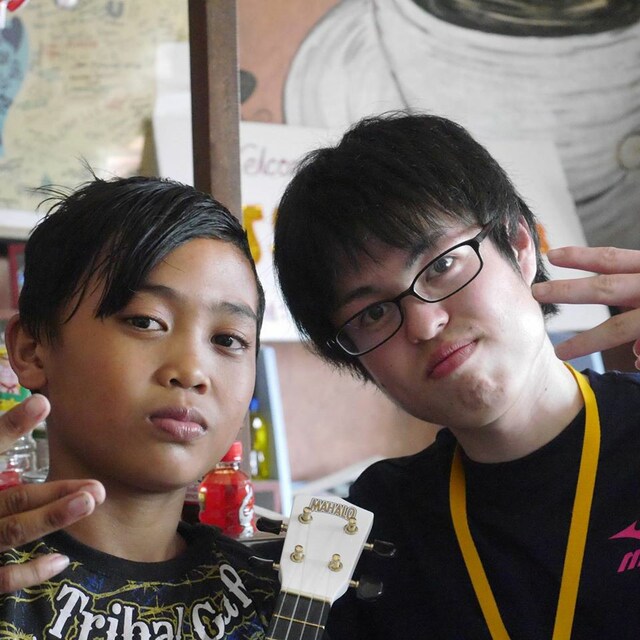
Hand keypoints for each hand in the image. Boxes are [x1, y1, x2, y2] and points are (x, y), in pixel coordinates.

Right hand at [0, 394, 104, 591]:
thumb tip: (33, 405)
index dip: (10, 426)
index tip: (42, 402)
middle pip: (11, 497)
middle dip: (54, 491)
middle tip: (95, 486)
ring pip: (10, 531)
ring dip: (52, 518)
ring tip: (89, 502)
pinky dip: (28, 573)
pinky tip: (60, 560)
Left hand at [532, 246, 639, 367]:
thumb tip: (633, 351)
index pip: (612, 260)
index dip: (580, 256)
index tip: (551, 255)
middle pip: (605, 287)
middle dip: (567, 291)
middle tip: (535, 292)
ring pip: (619, 327)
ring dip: (588, 340)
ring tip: (560, 353)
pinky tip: (635, 364)